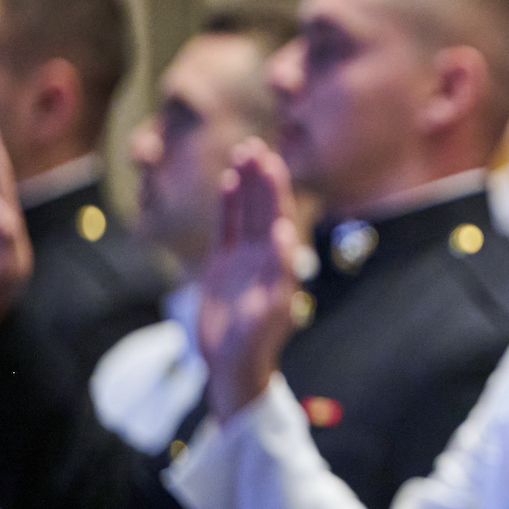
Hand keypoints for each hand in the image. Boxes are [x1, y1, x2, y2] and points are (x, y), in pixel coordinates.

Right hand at [200, 141, 302, 423]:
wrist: (234, 364)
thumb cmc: (255, 343)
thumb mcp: (268, 312)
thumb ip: (278, 273)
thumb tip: (285, 233)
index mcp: (280, 263)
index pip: (280, 217)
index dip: (276, 190)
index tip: (271, 162)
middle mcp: (265, 255)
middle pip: (264, 207)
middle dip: (262, 177)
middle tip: (256, 145)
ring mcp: (244, 258)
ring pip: (246, 212)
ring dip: (246, 183)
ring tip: (244, 151)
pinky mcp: (224, 265)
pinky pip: (227, 227)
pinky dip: (228, 204)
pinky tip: (229, 180)